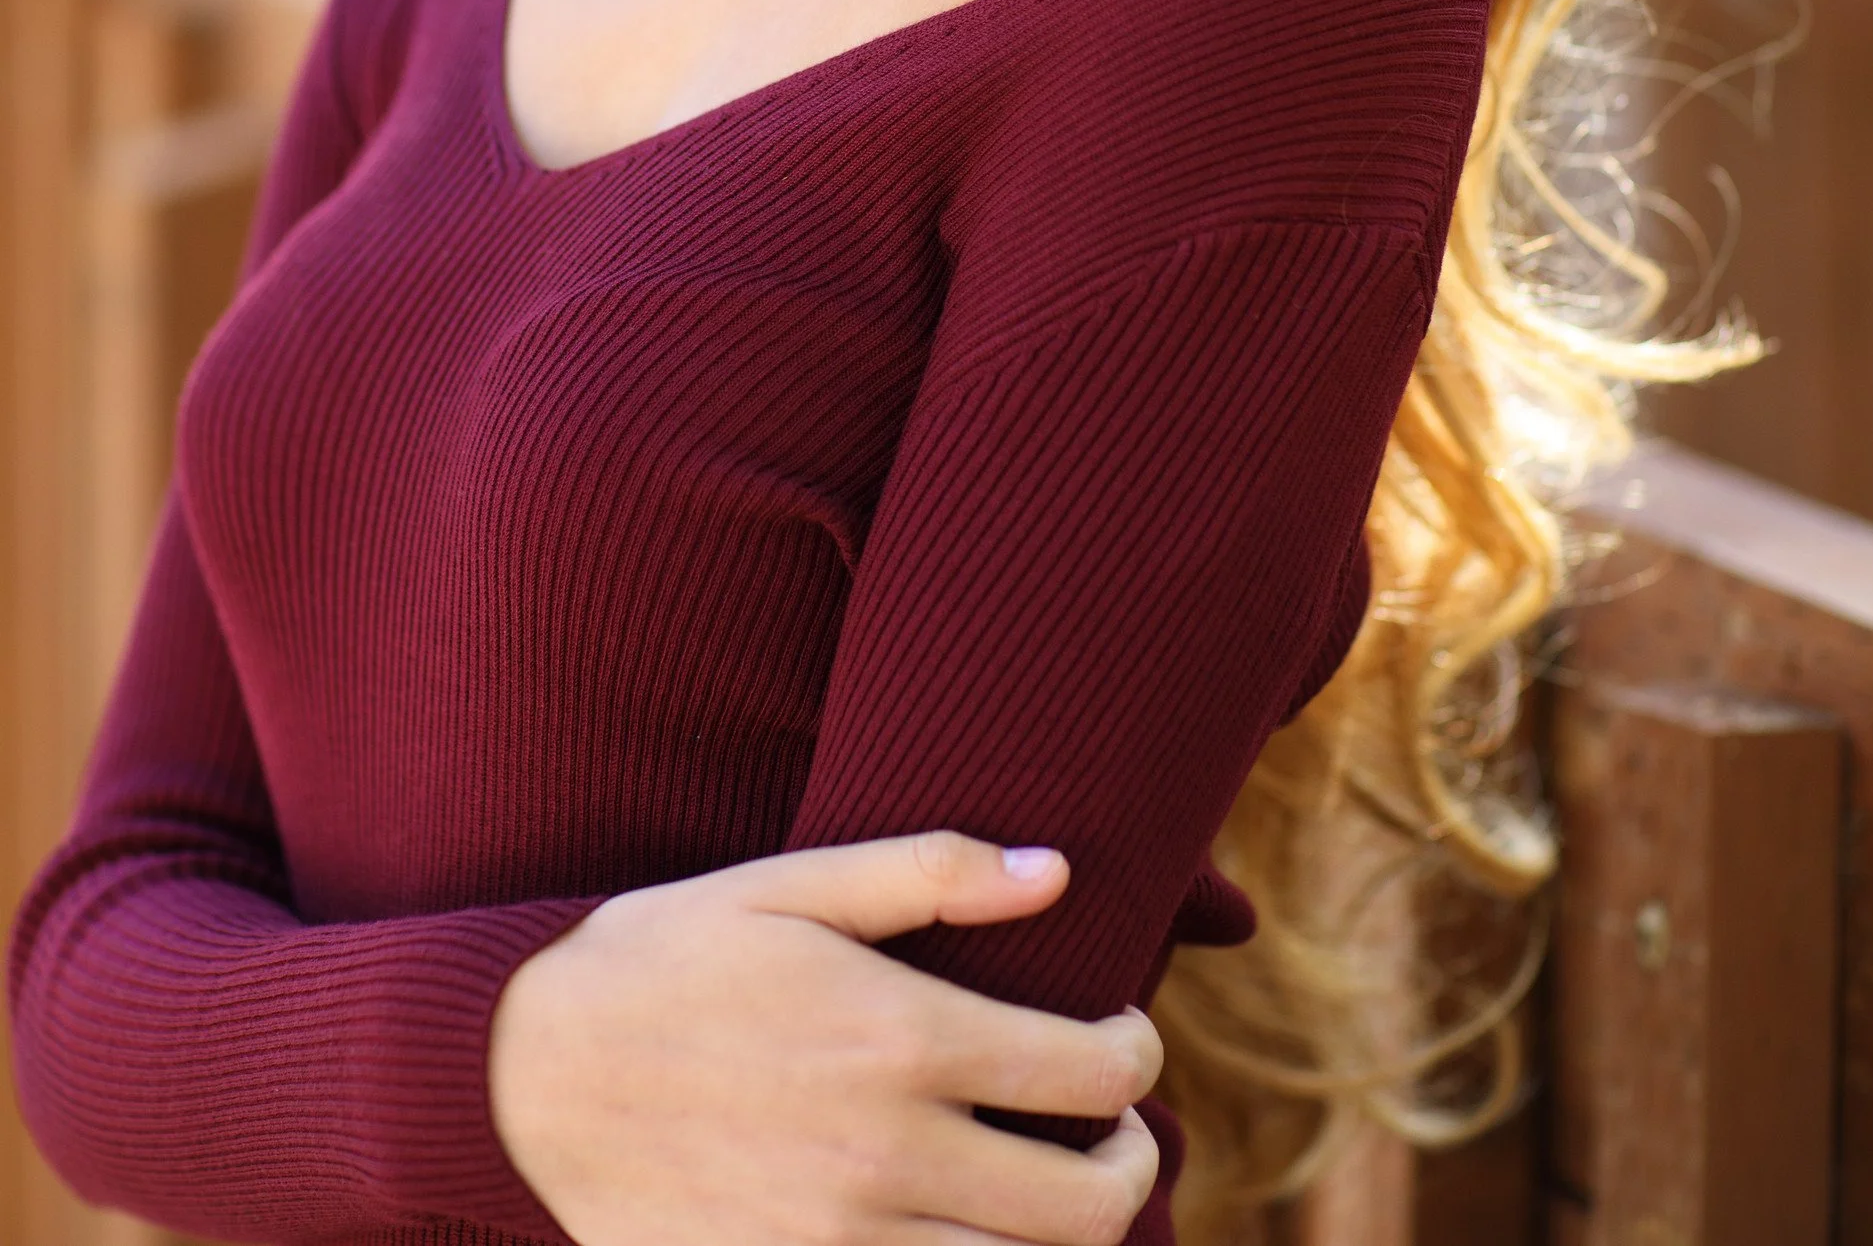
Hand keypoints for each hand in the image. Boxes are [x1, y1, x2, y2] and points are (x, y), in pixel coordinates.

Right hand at [488, 830, 1164, 1244]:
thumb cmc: (663, 959)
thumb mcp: (786, 887)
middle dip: (1130, 1166)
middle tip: (1119, 1133)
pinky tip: (970, 1237)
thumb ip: (928, 873)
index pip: (1088, 1073)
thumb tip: (1055, 872)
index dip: (1137, 1055)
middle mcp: (887, 1157)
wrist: (526, 1078)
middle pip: (1082, 1207)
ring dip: (1067, 1242)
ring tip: (1058, 1193)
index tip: (1126, 1036)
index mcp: (900, 1038)